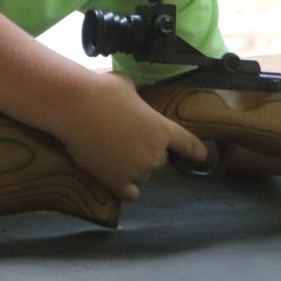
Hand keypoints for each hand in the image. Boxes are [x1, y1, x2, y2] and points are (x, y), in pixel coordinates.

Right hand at [51, 72, 208, 202]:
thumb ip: (136, 100)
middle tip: (124, 139)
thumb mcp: (127, 87)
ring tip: (113, 154)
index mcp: (162, 129)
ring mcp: (137, 170)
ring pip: (142, 176)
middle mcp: (155, 154)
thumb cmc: (103, 90)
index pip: (187, 144)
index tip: (203, 157)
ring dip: (133, 168)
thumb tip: (129, 99)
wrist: (77, 107)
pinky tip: (119, 182)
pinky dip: (125, 188)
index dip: (196, 151)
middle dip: (146, 152)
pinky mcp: (116, 182)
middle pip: (158, 160)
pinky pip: (129, 194)